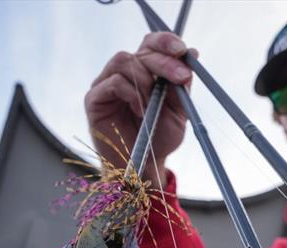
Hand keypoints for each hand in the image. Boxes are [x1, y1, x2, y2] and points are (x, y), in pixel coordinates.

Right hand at [84, 32, 197, 185]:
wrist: (143, 167)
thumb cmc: (159, 138)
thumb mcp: (178, 110)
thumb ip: (182, 84)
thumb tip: (192, 52)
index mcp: (145, 71)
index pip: (151, 43)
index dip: (165, 41)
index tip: (182, 49)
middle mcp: (124, 73)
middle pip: (141, 51)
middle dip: (164, 63)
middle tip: (181, 78)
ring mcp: (106, 83)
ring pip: (124, 61)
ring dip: (146, 79)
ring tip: (154, 103)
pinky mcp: (94, 99)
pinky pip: (113, 83)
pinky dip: (132, 94)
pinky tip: (140, 111)